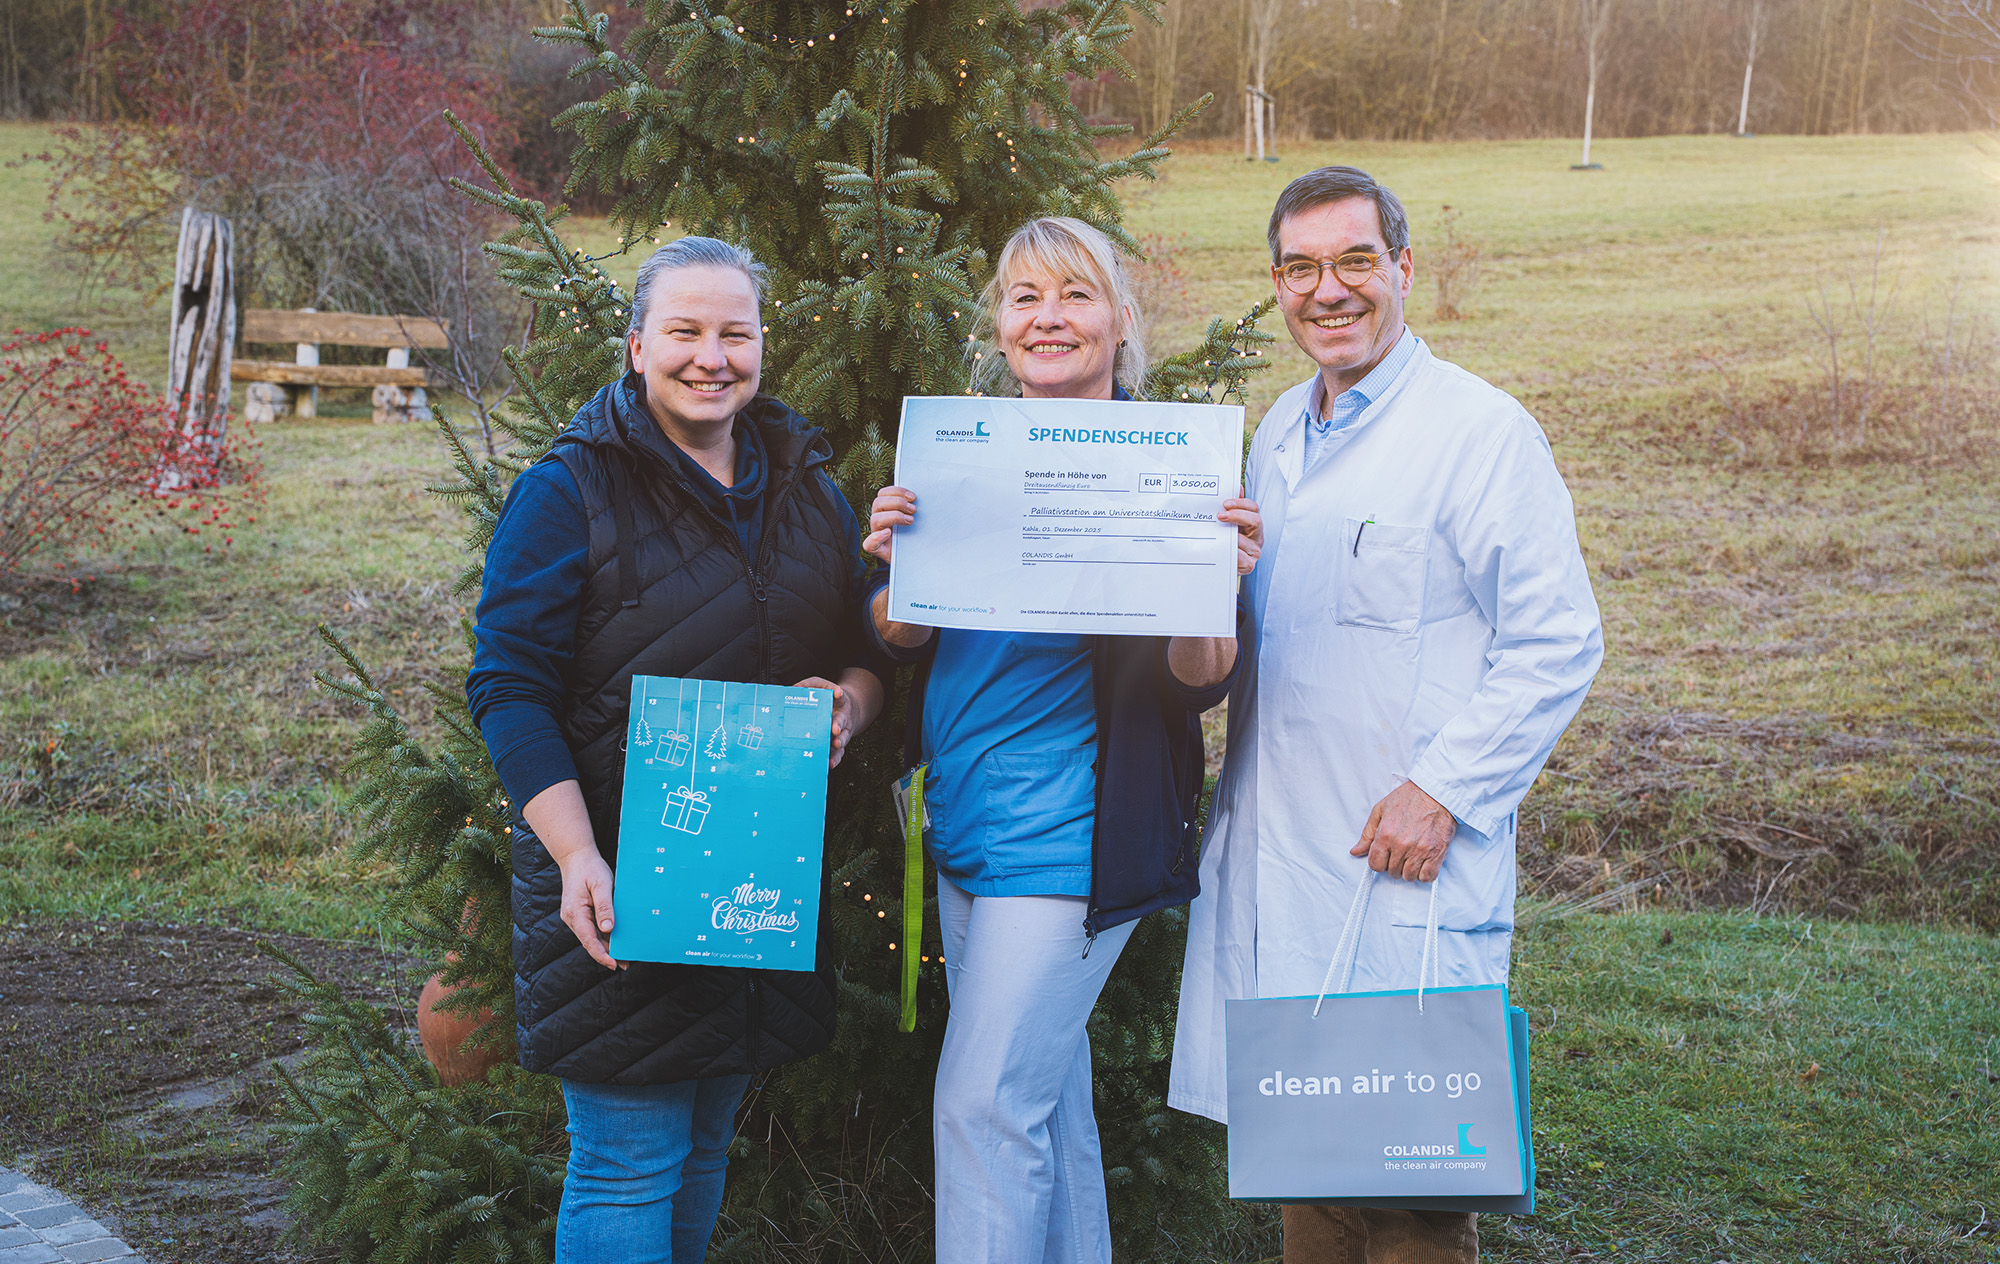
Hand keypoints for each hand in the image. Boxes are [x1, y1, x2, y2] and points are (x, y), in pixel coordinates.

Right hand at [557, 845, 622, 970]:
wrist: (576, 857)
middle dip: (606, 954)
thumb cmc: (589, 868)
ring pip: (591, 937)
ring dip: (606, 946)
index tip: (614, 964)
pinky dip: (603, 936)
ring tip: (624, 956)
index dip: (601, 955)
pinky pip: (591, 929)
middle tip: (625, 963)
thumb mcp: (600, 885)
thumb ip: (604, 906)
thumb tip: (608, 929)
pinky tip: (615, 940)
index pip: (588, 940)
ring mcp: (575, 917)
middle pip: (590, 941)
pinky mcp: (580, 914)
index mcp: (575, 912)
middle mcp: (572, 918)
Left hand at [793, 676, 855, 766]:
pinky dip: (835, 758)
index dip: (837, 693)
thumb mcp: (819, 686)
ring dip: (839, 742)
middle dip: (838, 724)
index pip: (839, 695)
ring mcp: (842, 732)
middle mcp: (842, 717)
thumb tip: (792, 689)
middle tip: (834, 728)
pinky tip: (830, 763)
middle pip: (841, 720)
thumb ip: (808, 685)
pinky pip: (838, 752)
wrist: (846, 710)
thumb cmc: (829, 699)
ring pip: (843, 738)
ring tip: (834, 745)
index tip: (837, 693)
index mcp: (838, 702)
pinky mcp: (839, 744)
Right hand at [863, 485, 915, 563]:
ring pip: (875, 519)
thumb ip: (916, 508)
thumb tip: (924, 499)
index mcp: (886, 509)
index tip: (913, 497)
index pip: (883, 494)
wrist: (913, 557)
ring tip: (910, 521)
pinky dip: (876, 538)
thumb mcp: (917, 520)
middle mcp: (879, 520)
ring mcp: (876, 534)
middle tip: (914, 510)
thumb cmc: (915, 536)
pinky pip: (869, 544)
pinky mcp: (877, 549)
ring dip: (894, 517)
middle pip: (878, 503)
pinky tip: (887, 533)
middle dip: (898, 503)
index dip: (897, 492)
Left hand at [1220, 495, 1262, 576]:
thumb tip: (1235, 487)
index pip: (1253, 508)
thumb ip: (1229, 507)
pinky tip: (1220, 551)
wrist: (1214, 566)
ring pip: (1246, 540)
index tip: (1225, 503)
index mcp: (1251, 523)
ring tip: (1216, 536)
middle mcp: (1256, 536)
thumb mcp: (1222, 524)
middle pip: (1256, 520)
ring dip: (1230, 537)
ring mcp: (1254, 551)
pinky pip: (1242, 558)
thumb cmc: (1219, 542)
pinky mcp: (1249, 565)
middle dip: (1238, 515)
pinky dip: (1232, 554)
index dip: (1241, 503)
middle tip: (1220, 515)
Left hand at [1351, 780, 1455, 882]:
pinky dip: (1425, 874)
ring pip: (1409, 877)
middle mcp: (1401, 845)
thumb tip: (1356, 851)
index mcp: (1385, 835)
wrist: (1435, 792)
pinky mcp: (1437, 853)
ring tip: (1412, 857)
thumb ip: (1367, 834)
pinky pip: (1427, 877)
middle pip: (1392, 872)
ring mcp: (1420, 851)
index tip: (1385, 857)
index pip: (1375, 865)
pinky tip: (1424, 863)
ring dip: (1409, 870)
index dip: (1379, 862)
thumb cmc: (1409, 798)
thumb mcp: (1381, 810)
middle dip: (1394, 865)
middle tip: (1401, 854)